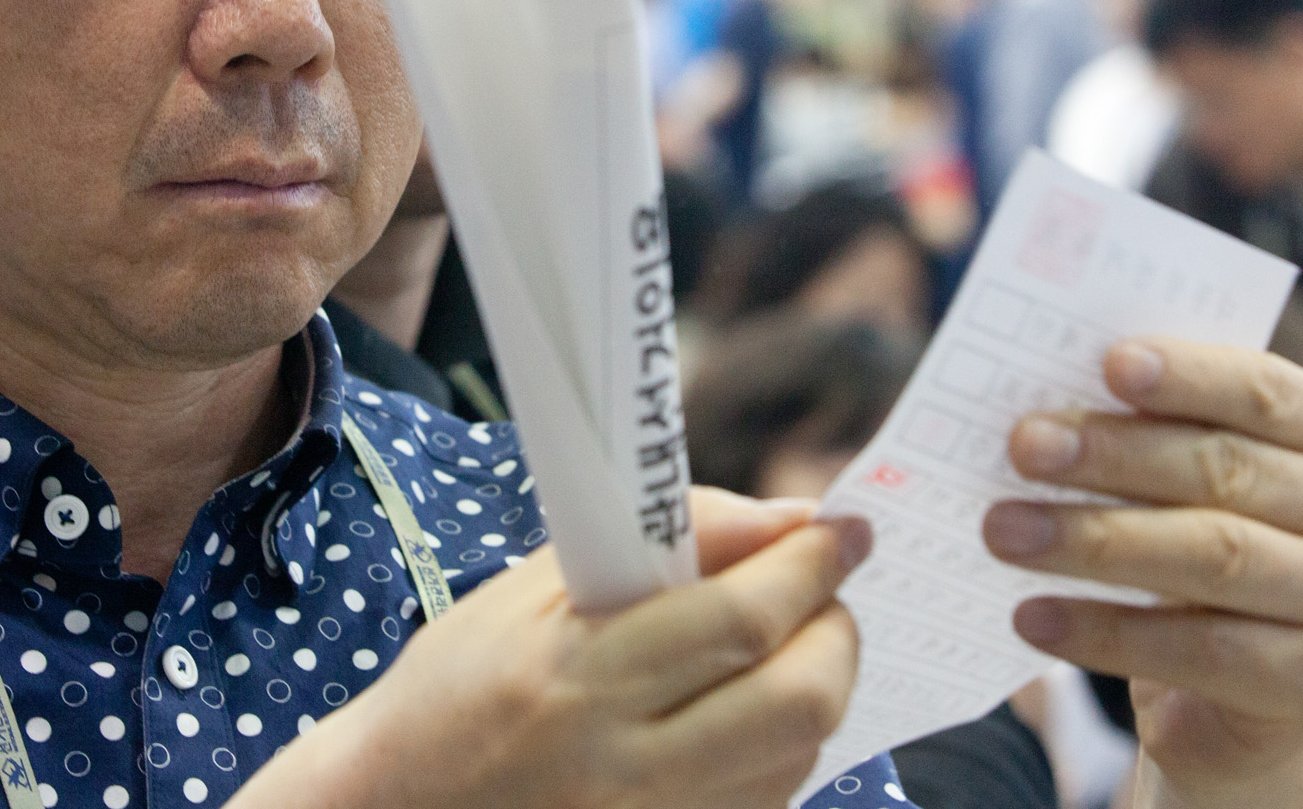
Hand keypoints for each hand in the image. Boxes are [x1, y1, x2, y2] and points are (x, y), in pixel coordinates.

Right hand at [234, 486, 869, 808]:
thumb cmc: (458, 684)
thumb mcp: (535, 591)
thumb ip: (661, 547)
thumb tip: (785, 522)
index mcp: (577, 678)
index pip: (738, 619)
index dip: (811, 564)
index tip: (844, 526)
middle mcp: (624, 769)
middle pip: (798, 701)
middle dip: (836, 629)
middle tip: (825, 587)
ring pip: (800, 757)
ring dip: (817, 684)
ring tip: (784, 642)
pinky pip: (771, 801)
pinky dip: (784, 745)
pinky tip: (748, 709)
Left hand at [984, 339, 1302, 808]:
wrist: (1227, 680)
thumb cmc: (1191, 528)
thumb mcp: (1185, 467)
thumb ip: (1146, 422)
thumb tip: (1043, 398)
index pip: (1263, 389)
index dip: (1188, 375)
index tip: (1108, 363)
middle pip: (1225, 471)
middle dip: (1113, 455)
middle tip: (1022, 446)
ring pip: (1212, 557)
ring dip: (1093, 541)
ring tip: (1003, 529)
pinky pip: (1198, 651)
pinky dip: (1103, 631)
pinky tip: (1032, 616)